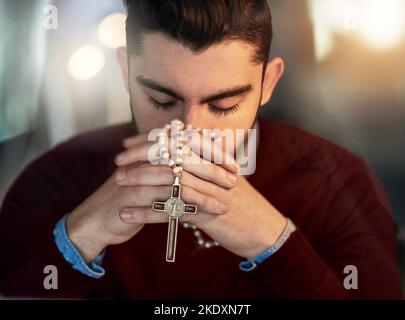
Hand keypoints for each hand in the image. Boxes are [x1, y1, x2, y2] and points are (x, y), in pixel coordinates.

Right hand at [66, 135, 236, 262]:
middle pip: (184, 162)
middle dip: (212, 172)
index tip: (231, 164)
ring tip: (224, 207)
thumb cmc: (127, 197)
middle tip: (233, 182)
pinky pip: (164, 207)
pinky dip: (185, 214)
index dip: (209, 154)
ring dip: (203, 197)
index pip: (185, 146)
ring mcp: (136, 181)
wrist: (95, 219)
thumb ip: (168, 165)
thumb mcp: (147, 176)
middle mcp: (143, 163)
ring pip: (177, 185)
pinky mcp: (132, 203)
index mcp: (148, 153)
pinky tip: (202, 221)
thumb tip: (197, 156)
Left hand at [119, 132, 286, 259]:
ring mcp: (209, 190)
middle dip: (141, 155)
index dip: (152, 139)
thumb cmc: (242, 205)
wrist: (264, 230)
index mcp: (214, 159)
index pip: (178, 140)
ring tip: (118, 181)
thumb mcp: (225, 179)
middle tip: (118, 160)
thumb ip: (206, 166)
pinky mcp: (206, 214)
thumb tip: (182, 157)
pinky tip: (126, 214)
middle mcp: (211, 170)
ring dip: (140, 180)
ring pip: (169, 179)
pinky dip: (145, 212)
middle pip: (171, 155)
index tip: (130, 141)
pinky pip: (170, 210)